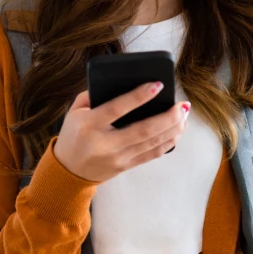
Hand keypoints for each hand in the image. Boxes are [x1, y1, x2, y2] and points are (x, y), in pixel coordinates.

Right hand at [53, 83, 190, 182]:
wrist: (68, 170)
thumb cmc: (74, 134)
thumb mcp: (75, 111)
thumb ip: (94, 94)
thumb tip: (125, 82)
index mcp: (90, 124)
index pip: (118, 108)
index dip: (139, 96)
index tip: (158, 85)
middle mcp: (105, 143)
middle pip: (144, 130)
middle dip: (168, 117)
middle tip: (182, 105)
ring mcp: (117, 158)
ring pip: (152, 143)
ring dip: (173, 128)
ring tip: (184, 115)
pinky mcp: (126, 166)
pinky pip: (152, 154)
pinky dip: (168, 142)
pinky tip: (177, 130)